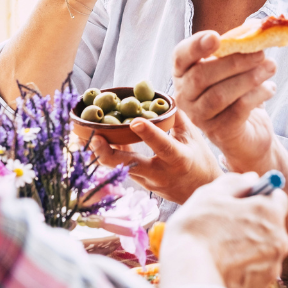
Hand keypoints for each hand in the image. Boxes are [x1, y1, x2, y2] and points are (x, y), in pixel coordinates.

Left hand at [89, 109, 222, 204]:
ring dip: (103, 154)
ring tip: (86, 138)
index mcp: (178, 158)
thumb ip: (176, 117)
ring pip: (121, 168)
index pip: (162, 146)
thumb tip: (162, 97)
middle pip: (130, 166)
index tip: (134, 121)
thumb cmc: (200, 160)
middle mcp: (161, 173)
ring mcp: (149, 182)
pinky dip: (111, 155)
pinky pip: (123, 168)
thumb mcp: (193, 137)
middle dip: (109, 154)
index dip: (149, 134)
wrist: (201, 191)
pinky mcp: (141, 184)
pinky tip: (98, 142)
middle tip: (94, 139)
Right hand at [160, 172, 287, 287]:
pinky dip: (243, 269)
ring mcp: (272, 267)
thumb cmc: (196, 231)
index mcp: (269, 212)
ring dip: (248, 248)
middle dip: (253, 224)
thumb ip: (235, 183)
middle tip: (225, 226)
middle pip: (272, 225)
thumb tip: (251, 179)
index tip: (242, 201)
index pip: (278, 197)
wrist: (189, 279)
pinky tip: (221, 268)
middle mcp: (280, 239)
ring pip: (263, 250)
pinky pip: (255, 272)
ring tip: (219, 250)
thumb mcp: (209, 195)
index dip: (260, 196)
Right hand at [172, 31, 278, 173]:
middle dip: (233, 62)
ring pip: (219, 95)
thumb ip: (238, 47)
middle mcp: (185, 95)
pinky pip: (237, 111)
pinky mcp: (219, 132)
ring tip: (271, 67)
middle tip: (260, 53)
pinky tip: (270, 88)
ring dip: (249, 78)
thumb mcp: (235, 67)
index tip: (216, 37)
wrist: (248, 132)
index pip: (181, 57)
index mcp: (184, 73)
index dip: (195, 46)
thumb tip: (257, 27)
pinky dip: (257, 96)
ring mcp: (199, 116)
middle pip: (201, 76)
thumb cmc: (237, 92)